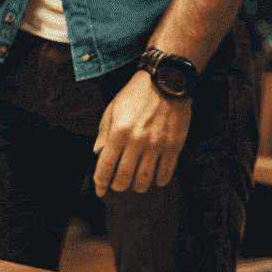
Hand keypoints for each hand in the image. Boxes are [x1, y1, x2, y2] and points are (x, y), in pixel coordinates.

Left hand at [92, 71, 190, 196]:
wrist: (165, 80)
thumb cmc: (136, 94)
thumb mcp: (113, 108)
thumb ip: (103, 131)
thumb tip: (97, 152)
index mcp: (119, 132)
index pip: (105, 165)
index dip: (100, 182)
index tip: (99, 190)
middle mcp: (137, 141)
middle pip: (124, 177)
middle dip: (118, 186)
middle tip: (117, 187)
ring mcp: (157, 145)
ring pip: (145, 179)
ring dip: (138, 187)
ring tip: (135, 185)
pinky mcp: (174, 146)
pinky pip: (166, 172)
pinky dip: (160, 181)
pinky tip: (156, 180)